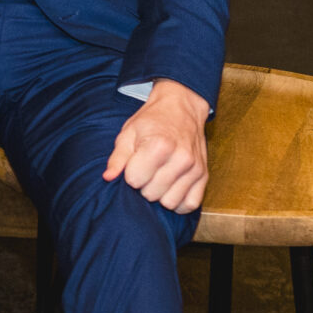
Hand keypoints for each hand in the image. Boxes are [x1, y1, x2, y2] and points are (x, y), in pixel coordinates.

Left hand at [104, 79, 210, 212]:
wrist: (181, 108)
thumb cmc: (151, 121)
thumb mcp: (128, 133)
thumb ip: (118, 158)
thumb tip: (108, 177)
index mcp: (159, 145)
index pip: (134, 180)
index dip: (130, 174)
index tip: (134, 163)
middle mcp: (181, 159)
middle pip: (151, 193)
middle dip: (143, 185)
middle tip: (146, 170)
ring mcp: (195, 169)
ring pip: (170, 202)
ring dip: (160, 195)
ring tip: (158, 178)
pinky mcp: (204, 176)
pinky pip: (190, 204)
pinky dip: (178, 202)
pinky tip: (170, 189)